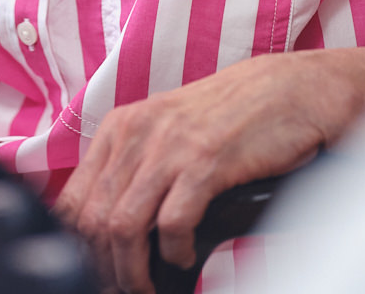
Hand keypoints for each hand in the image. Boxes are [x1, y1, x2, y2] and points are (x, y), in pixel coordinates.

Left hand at [53, 47, 364, 292]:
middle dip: (104, 265)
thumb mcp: (168, 134)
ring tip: (148, 284)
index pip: (74, 199)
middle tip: (124, 287)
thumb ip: (137, 169)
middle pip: (93, 218)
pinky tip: (184, 255)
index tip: (94, 270)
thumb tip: (110, 227)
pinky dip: (175, 251)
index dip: (77, 247)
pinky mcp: (206, 160)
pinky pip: (173, 222)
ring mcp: (170, 145)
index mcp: (121, 126)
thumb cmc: (234, 117)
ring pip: (123, 225)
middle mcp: (137, 131)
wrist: (290, 91)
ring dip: (133, 269)